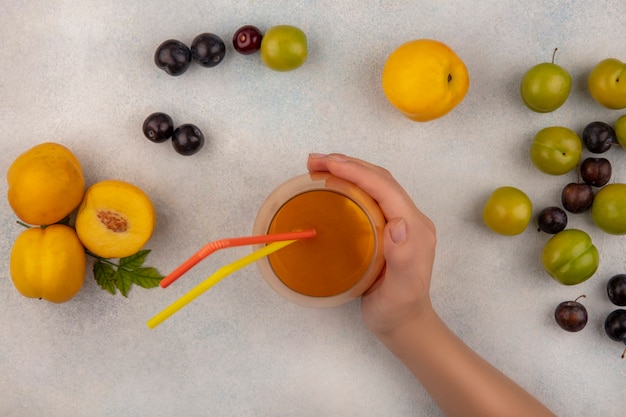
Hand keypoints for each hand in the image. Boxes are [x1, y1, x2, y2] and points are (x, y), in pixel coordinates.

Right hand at [307, 153, 436, 336]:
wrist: (404, 324)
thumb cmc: (398, 310)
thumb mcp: (401, 290)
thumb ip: (403, 258)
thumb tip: (399, 224)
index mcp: (415, 228)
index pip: (386, 188)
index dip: (357, 171)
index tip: (329, 163)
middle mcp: (410, 219)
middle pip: (380, 180)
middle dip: (349, 164)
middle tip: (315, 160)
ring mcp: (399, 222)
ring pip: (374, 185)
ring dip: (348, 170)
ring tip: (318, 166)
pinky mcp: (388, 228)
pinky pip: (369, 197)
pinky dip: (349, 184)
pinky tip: (332, 185)